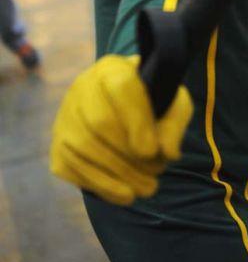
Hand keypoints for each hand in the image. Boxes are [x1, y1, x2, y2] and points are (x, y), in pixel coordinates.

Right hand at [50, 55, 192, 204]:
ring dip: (117, 176)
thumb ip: (174, 122)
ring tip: (146, 189)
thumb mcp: (173, 103)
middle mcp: (82, 88)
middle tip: (156, 175)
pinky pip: (73, 168)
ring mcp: (65, 117)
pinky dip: (101, 185)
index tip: (153, 151)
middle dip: (129, 156)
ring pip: (83, 148)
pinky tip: (124, 193)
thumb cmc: (152, 103)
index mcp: (112, 68)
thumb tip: (168, 152)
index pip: (121, 86)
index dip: (137, 121)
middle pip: (99, 123)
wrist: (124, 111)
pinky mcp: (58, 146)